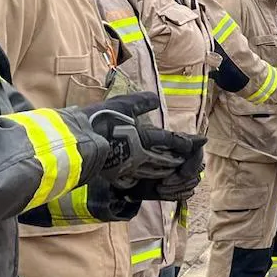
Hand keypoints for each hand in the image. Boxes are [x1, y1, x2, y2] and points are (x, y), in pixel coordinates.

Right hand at [80, 93, 198, 188]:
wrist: (75, 142)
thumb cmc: (99, 120)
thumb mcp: (122, 105)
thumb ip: (142, 102)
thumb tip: (155, 99)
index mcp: (144, 138)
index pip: (173, 141)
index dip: (188, 141)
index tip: (201, 140)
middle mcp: (141, 156)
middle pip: (168, 161)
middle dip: (181, 160)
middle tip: (189, 158)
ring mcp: (129, 168)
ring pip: (156, 172)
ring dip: (168, 170)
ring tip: (175, 167)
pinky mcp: (118, 175)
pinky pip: (140, 178)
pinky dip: (150, 176)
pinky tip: (151, 175)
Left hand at [120, 140, 204, 201]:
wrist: (121, 169)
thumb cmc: (135, 149)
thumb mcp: (153, 140)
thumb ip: (177, 140)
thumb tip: (203, 140)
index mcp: (180, 145)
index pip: (198, 153)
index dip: (193, 163)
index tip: (182, 171)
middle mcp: (183, 158)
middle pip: (197, 171)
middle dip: (181, 180)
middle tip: (163, 183)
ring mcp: (180, 173)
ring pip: (192, 182)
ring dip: (176, 188)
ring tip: (159, 188)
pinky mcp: (176, 186)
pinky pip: (187, 193)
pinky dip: (175, 194)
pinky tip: (161, 192)